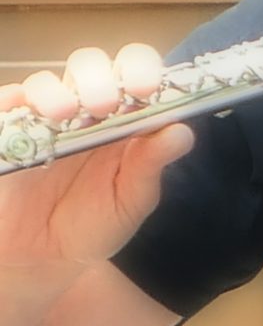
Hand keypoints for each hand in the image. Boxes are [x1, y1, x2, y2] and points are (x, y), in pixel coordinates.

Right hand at [0, 47, 194, 280]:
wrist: (41, 259)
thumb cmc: (93, 225)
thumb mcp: (129, 202)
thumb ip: (150, 166)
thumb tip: (181, 132)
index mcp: (124, 119)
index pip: (134, 73)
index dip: (142, 70)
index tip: (147, 88)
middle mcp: (83, 111)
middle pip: (90, 66)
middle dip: (99, 77)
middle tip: (105, 104)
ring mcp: (42, 121)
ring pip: (45, 82)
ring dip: (56, 91)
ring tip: (65, 115)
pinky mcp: (8, 134)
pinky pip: (6, 105)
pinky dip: (12, 101)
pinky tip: (20, 111)